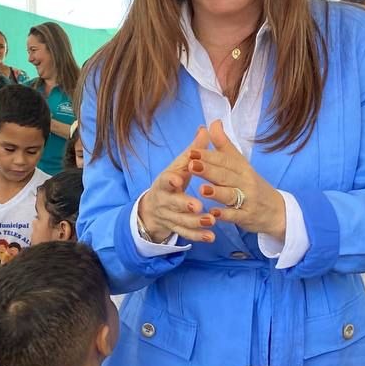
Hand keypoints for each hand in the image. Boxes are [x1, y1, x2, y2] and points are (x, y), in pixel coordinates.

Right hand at [138, 126, 216, 242]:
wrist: (153, 208)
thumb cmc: (171, 182)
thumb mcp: (179, 166)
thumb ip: (193, 151)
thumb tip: (205, 129)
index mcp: (164, 182)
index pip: (165, 180)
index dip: (171, 180)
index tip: (179, 179)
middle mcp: (164, 199)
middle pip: (172, 203)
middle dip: (184, 204)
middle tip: (198, 206)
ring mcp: (168, 215)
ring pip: (180, 221)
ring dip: (195, 222)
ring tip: (211, 220)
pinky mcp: (174, 228)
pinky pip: (186, 234)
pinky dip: (198, 236)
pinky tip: (211, 237)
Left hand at [192, 120, 286, 240]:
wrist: (277, 210)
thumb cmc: (251, 184)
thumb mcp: (240, 164)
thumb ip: (224, 146)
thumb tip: (213, 123)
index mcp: (241, 167)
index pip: (225, 159)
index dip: (209, 155)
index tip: (192, 151)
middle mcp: (245, 181)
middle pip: (225, 175)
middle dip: (208, 170)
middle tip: (192, 165)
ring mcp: (247, 200)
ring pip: (231, 195)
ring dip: (217, 192)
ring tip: (202, 189)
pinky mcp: (247, 216)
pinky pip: (236, 216)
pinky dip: (225, 214)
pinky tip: (213, 213)